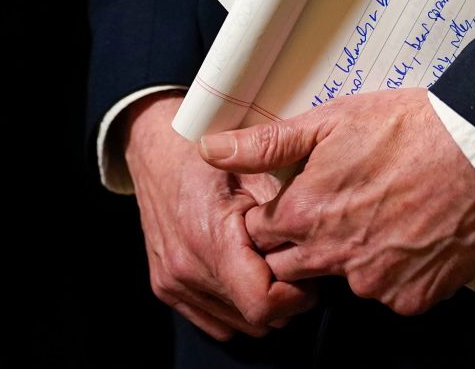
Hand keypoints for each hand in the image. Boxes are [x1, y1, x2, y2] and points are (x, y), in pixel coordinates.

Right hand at [123, 93, 315, 339]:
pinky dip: (236, 304)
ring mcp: (173, 282)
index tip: (306, 266)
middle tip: (291, 256)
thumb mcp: (255, 165)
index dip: (296, 293)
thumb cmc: (208, 152)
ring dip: (260, 300)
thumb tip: (318, 241)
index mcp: (210, 239)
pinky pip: (215, 321)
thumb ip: (285, 206)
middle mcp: (187, 269)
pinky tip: (244, 269)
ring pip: (238, 325)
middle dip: (284, 296)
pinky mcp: (166, 287)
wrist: (156, 149)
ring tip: (267, 258)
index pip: (263, 304)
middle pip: (256, 320)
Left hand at [201, 89, 474, 315]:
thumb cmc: (410, 129)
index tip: (299, 200)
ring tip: (384, 216)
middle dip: (306, 243)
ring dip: (355, 258)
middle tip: (341, 209)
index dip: (276, 216)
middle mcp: (333, 256)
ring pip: (345, 281)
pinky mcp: (412, 297)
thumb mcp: (331, 120)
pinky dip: (397, 272)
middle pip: (293, 268)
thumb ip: (267, 144)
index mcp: (305, 214)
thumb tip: (211, 150)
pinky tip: (411, 235)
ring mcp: (375, 282)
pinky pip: (392, 294)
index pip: (260, 236)